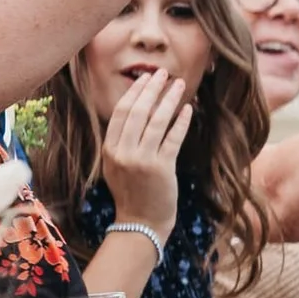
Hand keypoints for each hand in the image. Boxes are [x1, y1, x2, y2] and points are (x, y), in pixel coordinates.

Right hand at [97, 69, 191, 235]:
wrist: (140, 224)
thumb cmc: (131, 193)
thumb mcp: (116, 166)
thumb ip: (121, 142)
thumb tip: (135, 112)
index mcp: (109, 149)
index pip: (122, 112)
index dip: (135, 92)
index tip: (146, 78)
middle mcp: (123, 152)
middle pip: (138, 111)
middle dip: (152, 89)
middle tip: (163, 73)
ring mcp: (142, 160)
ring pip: (157, 121)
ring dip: (170, 100)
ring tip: (180, 85)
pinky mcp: (162, 169)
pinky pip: (173, 138)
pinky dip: (182, 122)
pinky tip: (189, 109)